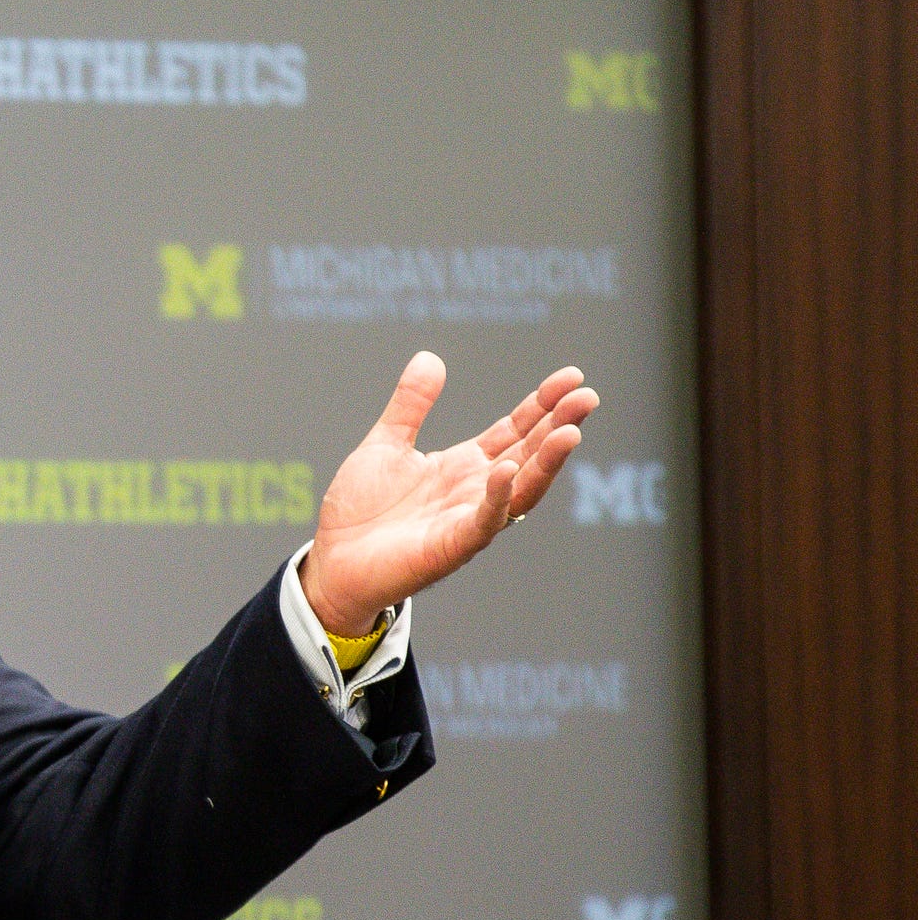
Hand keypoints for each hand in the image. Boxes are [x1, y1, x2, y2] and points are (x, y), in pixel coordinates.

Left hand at [299, 351, 599, 634]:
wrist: (332, 562)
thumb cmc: (359, 511)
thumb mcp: (384, 445)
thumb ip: (410, 405)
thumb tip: (430, 357)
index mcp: (464, 466)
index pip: (515, 430)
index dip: (542, 404)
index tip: (570, 377)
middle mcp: (475, 491)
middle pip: (529, 455)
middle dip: (559, 426)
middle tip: (587, 397)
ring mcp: (467, 520)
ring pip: (520, 490)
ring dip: (546, 463)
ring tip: (570, 431)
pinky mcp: (450, 548)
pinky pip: (482, 523)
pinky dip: (496, 498)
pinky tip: (506, 471)